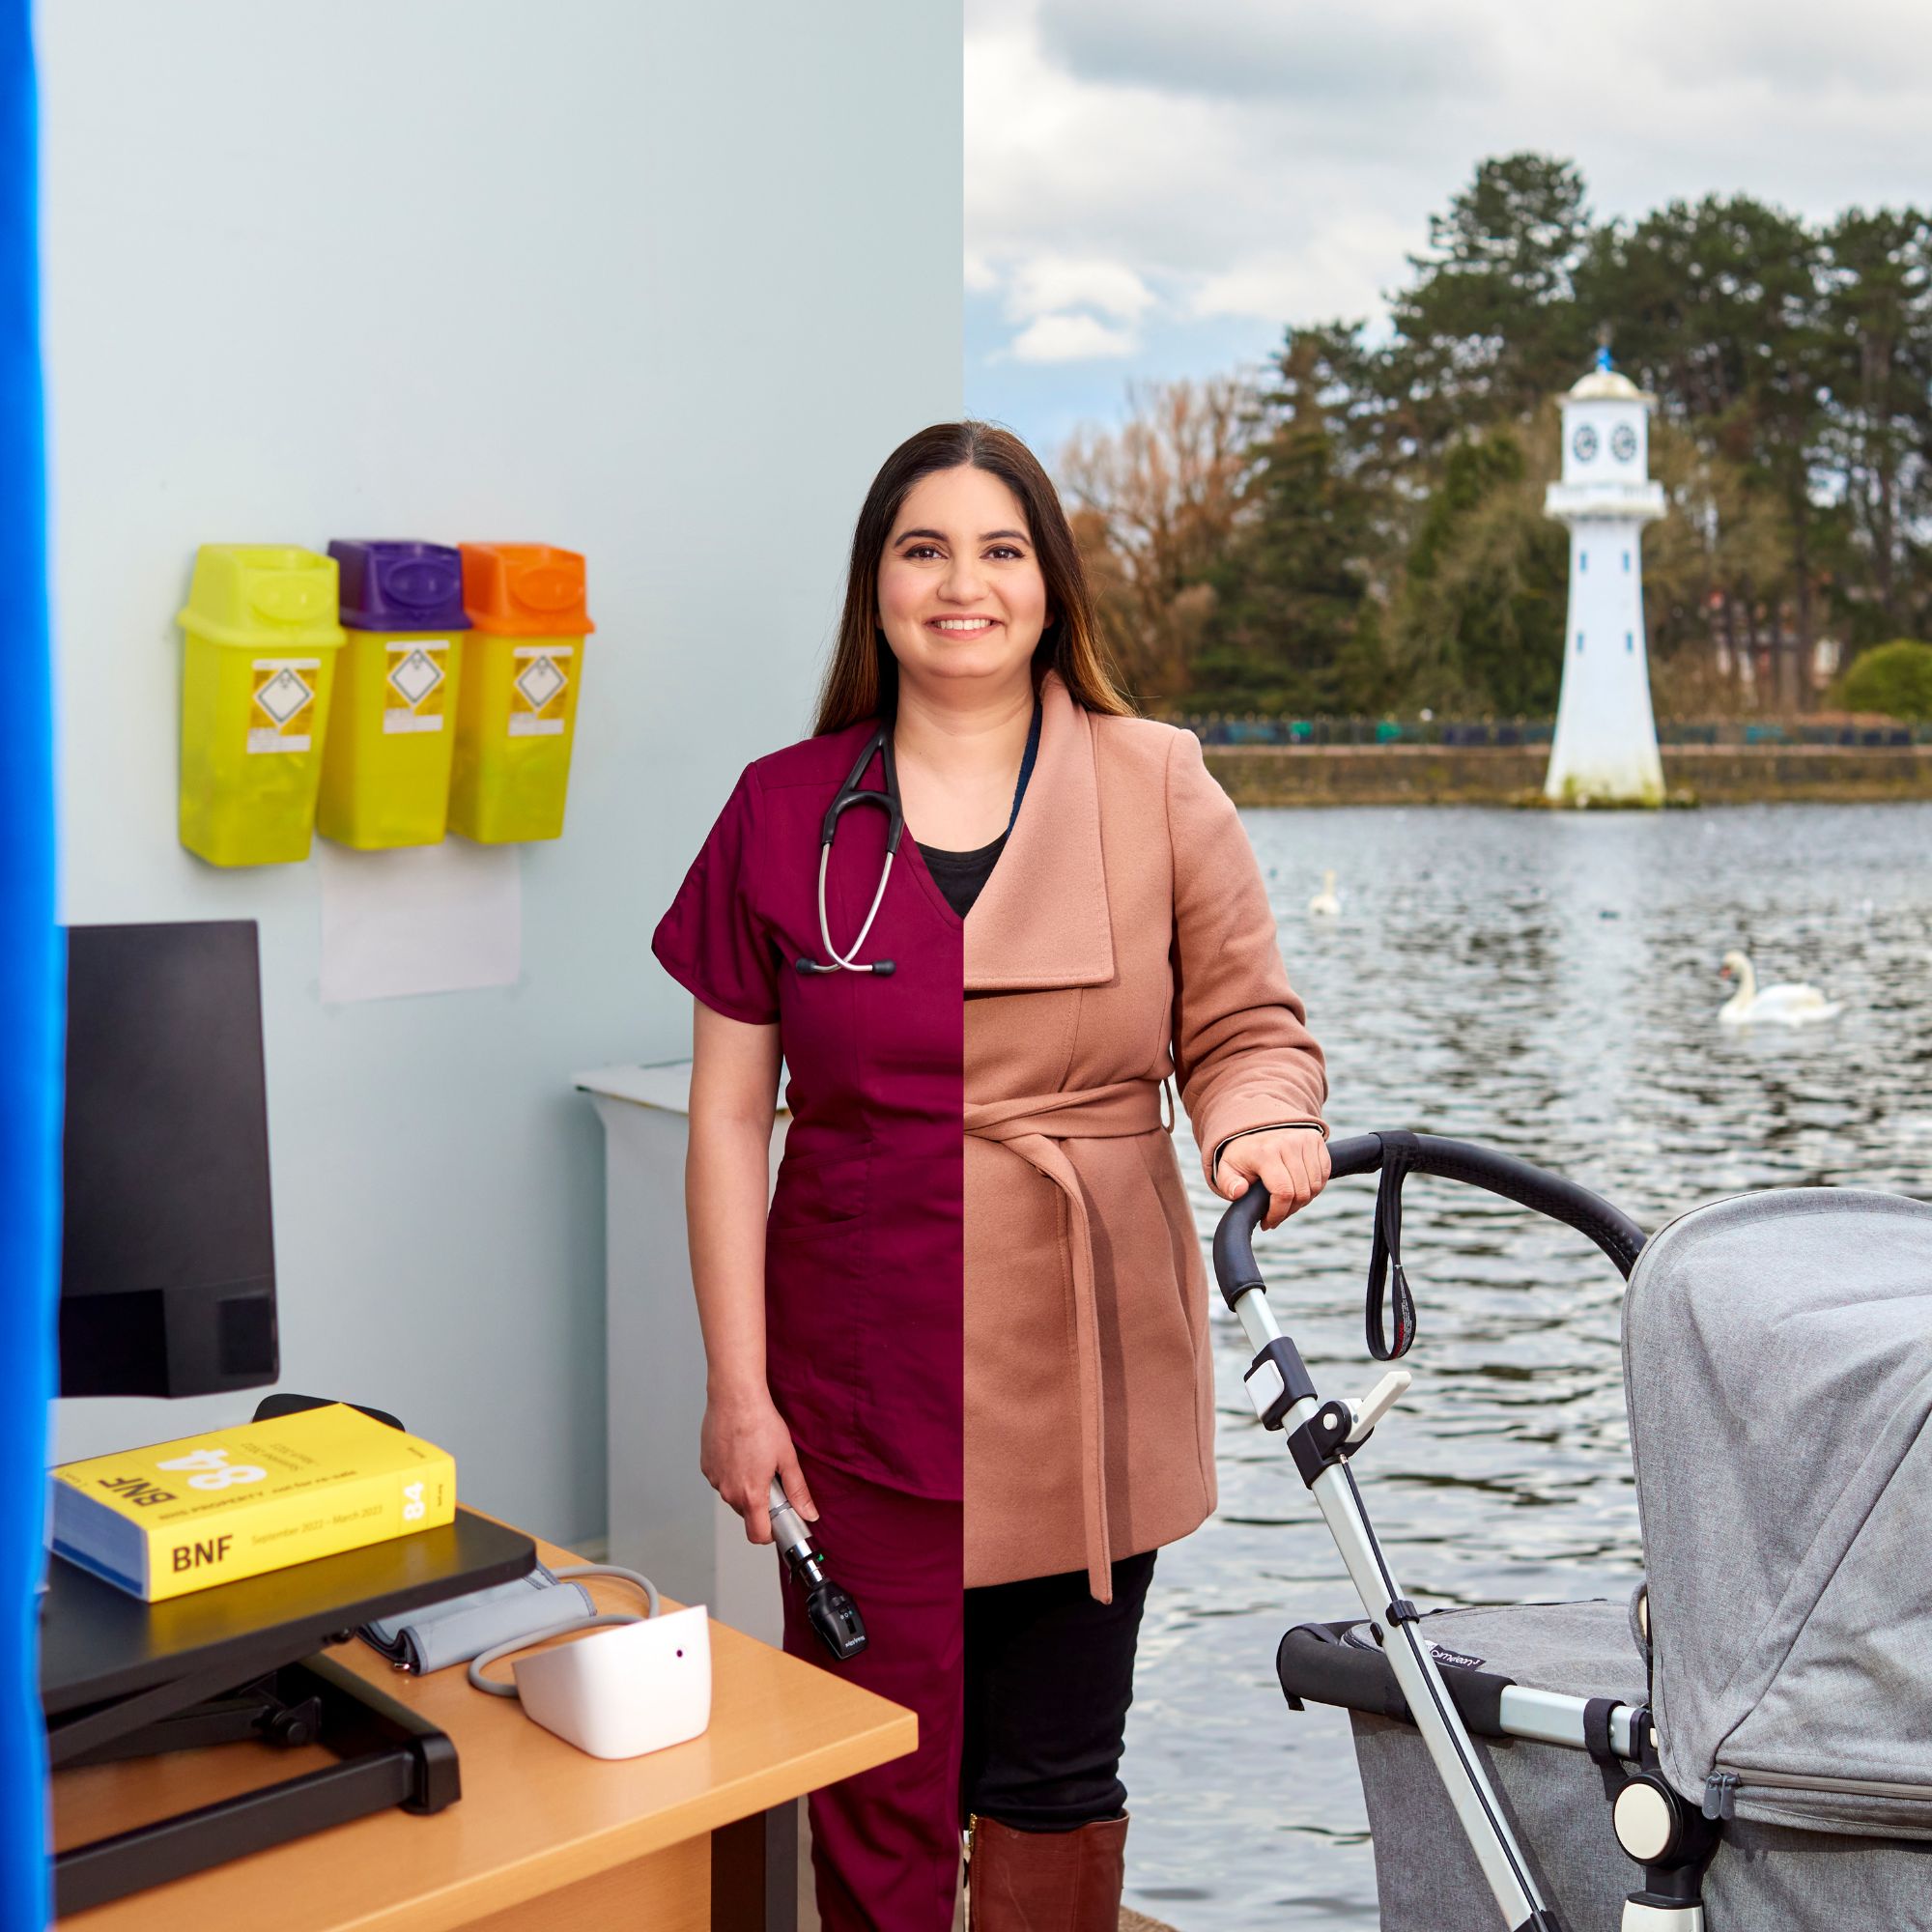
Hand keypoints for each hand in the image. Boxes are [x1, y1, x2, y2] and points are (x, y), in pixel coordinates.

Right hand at [699, 1386, 817, 1543]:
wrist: (735, 1397)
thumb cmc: (761, 1423)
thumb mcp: (787, 1457)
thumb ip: (798, 1490)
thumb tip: (809, 1514)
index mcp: (751, 1494)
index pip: (757, 1534)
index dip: (769, 1534)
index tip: (779, 1521)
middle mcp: (729, 1492)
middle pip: (746, 1513)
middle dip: (760, 1503)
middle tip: (772, 1478)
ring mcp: (715, 1479)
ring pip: (733, 1495)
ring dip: (744, 1486)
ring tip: (755, 1458)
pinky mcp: (706, 1466)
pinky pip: (721, 1479)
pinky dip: (731, 1472)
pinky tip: (740, 1451)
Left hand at [1214, 1127, 1329, 1230]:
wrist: (1254, 1128)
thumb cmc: (1241, 1156)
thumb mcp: (1227, 1169)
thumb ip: (1228, 1184)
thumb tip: (1240, 1192)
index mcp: (1265, 1152)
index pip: (1283, 1192)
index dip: (1278, 1213)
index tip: (1268, 1223)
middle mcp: (1288, 1143)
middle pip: (1302, 1192)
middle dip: (1290, 1210)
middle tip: (1277, 1215)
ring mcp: (1304, 1139)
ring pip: (1316, 1185)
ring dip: (1304, 1200)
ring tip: (1287, 1202)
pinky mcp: (1315, 1139)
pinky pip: (1324, 1173)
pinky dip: (1315, 1187)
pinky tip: (1299, 1188)